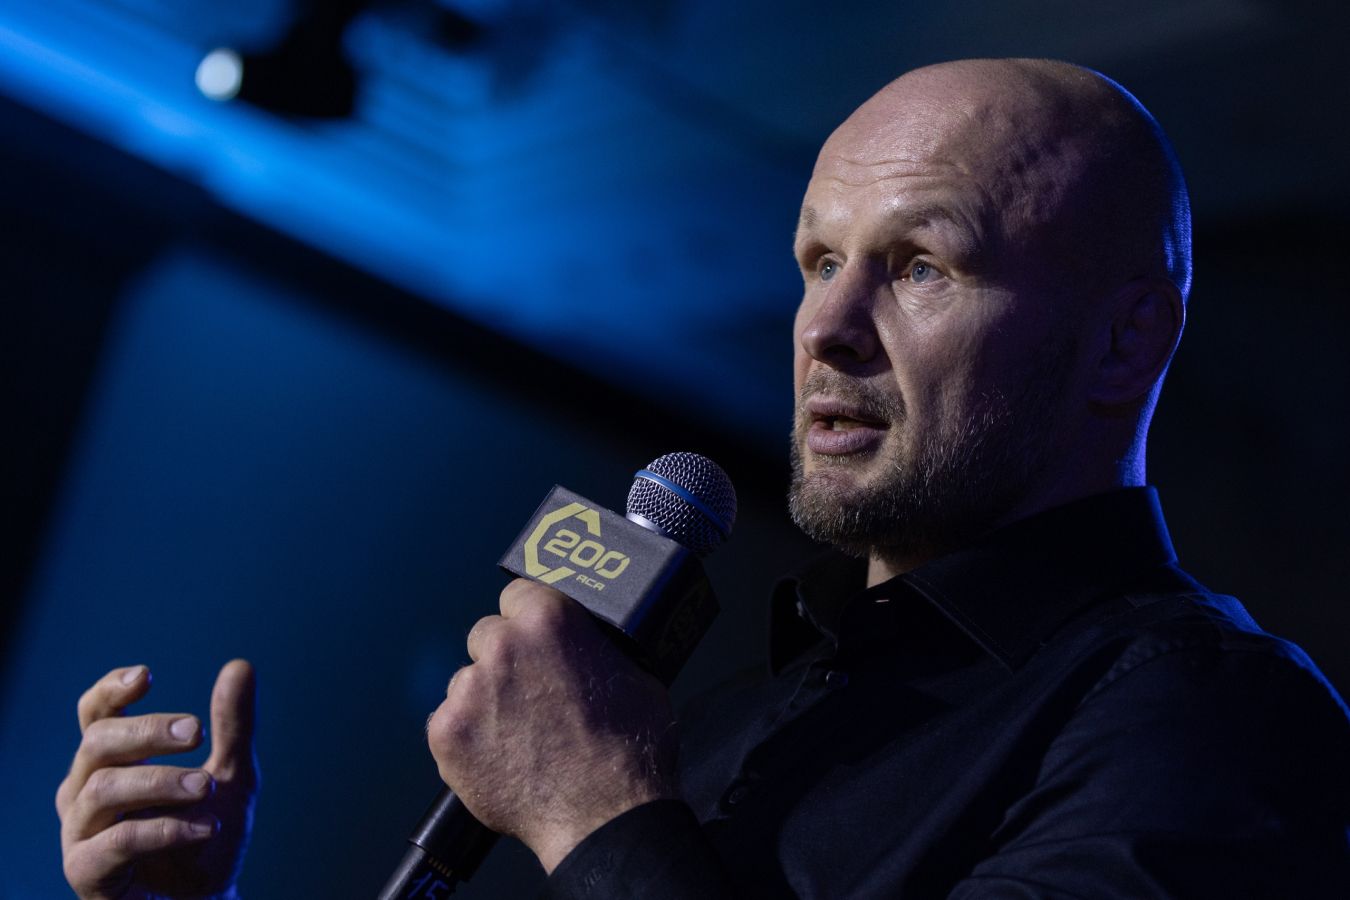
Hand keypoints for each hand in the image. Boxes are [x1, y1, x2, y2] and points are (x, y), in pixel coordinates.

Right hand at [56, 660, 258, 898]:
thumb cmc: (207, 835)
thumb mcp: (231, 775)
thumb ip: (234, 727)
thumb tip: (240, 666)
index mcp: (112, 762)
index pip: (95, 715)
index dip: (111, 691)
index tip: (147, 675)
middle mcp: (85, 792)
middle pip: (98, 743)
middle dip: (149, 732)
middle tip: (197, 731)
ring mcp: (80, 833)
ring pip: (104, 789)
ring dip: (162, 782)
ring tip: (209, 787)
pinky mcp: (87, 873)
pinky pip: (116, 842)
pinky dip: (164, 830)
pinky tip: (205, 827)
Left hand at [427, 579, 678, 872]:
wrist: (605, 816)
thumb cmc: (630, 748)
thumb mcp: (633, 672)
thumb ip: (594, 647)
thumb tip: (585, 645)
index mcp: (548, 618)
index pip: (517, 595)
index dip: (527, 620)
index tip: (535, 642)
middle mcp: (502, 644)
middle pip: (486, 636)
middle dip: (503, 659)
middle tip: (528, 694)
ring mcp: (469, 690)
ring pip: (467, 683)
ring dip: (484, 701)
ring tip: (517, 737)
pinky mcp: (447, 734)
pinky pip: (448, 724)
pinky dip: (467, 740)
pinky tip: (498, 759)